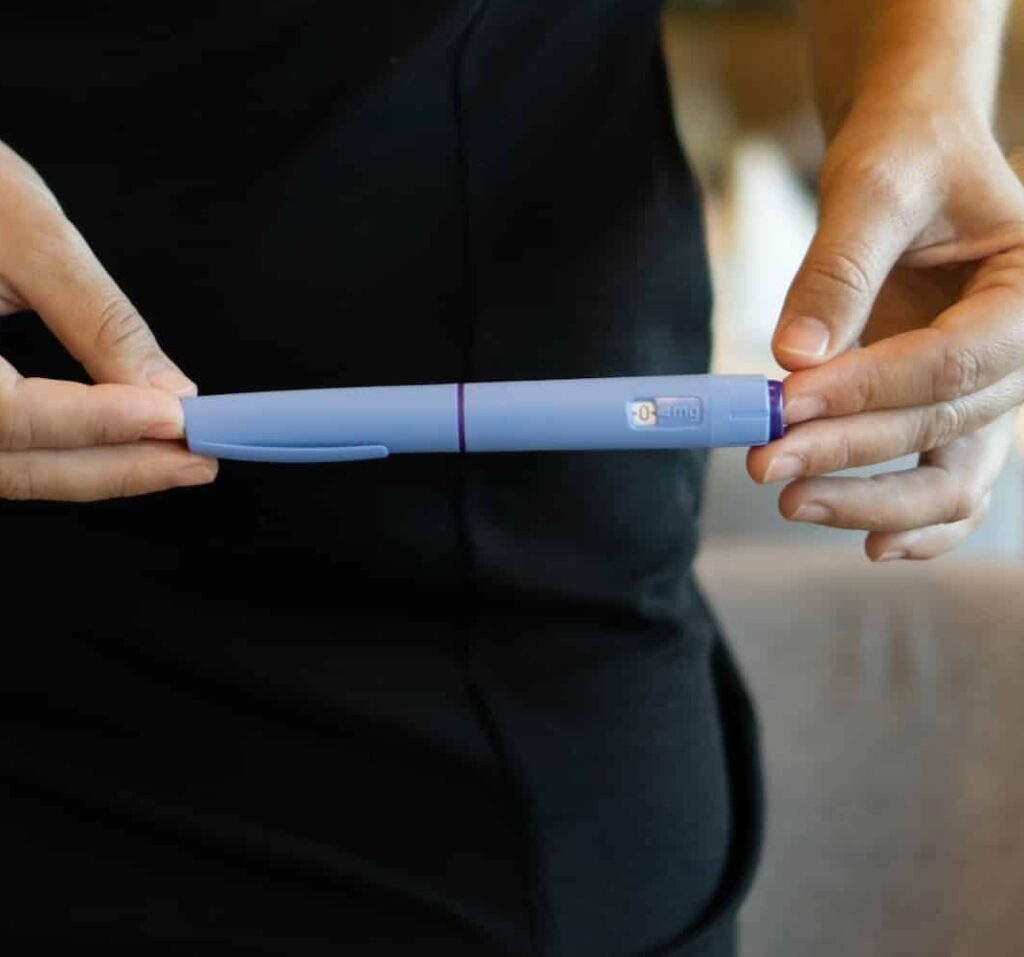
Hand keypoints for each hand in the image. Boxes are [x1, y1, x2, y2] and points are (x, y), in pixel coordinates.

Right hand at [0, 138, 216, 500]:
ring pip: (7, 470)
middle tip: (196, 461)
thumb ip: (97, 317)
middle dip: (114, 467)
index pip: (11, 416)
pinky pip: (1, 451)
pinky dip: (62, 456)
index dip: (99, 423)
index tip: (174, 419)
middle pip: (12, 462)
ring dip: (94, 471)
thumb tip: (167, 386)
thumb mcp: (26, 232)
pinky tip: (117, 450)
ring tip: (172, 462)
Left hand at [747, 96, 1023, 559]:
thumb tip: (793, 358)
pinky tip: (865, 542)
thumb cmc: (906, 155)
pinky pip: (948, 485)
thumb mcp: (876, 186)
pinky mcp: (947, 414)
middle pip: (942, 426)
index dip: (866, 392)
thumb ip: (839, 270)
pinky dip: (913, 523)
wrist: (912, 159)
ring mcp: (986, 394)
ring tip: (789, 500)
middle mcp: (1020, 355)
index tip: (784, 402)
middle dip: (847, 451)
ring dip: (873, 502)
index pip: (951, 363)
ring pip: (952, 478)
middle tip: (763, 461)